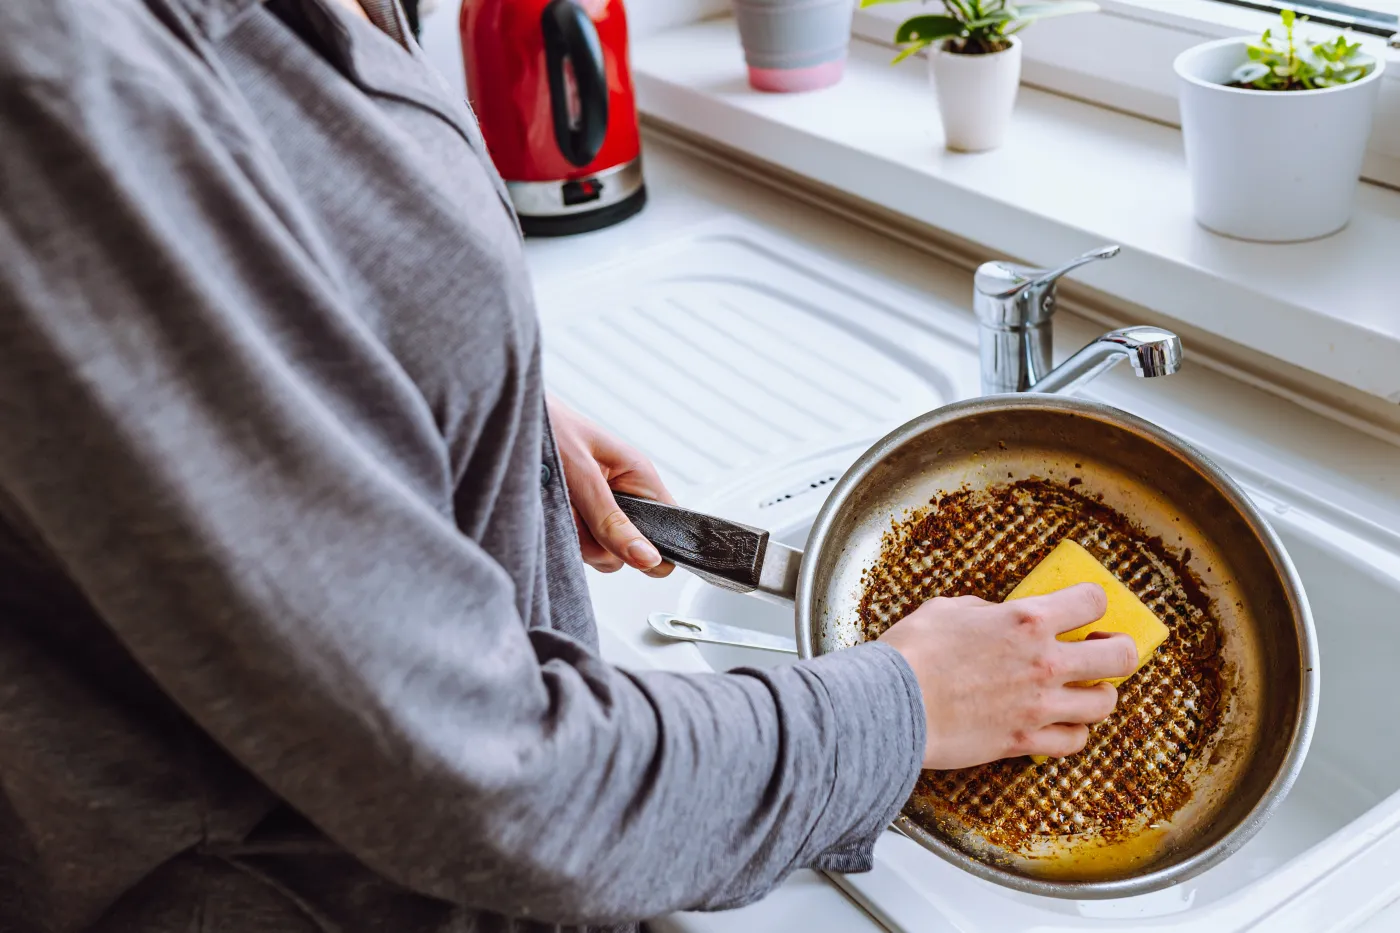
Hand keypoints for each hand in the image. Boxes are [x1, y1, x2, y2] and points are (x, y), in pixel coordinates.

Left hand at [547, 395, 674, 577]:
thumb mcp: (582, 475)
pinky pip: (578, 545)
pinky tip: (548, 511)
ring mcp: (601, 509)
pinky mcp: (578, 517)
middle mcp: (625, 496)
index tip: (625, 548)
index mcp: (639, 476)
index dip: (658, 548)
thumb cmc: (549, 426)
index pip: (672, 525)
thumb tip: (649, 559)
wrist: (509, 417)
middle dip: (600, 544)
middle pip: (631, 548)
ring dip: (575, 538)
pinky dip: (560, 535)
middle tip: (575, 514)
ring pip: (602, 552)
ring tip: (556, 503)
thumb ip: (612, 521)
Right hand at [878, 584, 1137, 768]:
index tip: (1086, 609)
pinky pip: (1073, 742)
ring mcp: (1039, 706)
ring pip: (1103, 704)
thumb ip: (984, 611)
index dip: (1094, 602)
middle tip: (1102, 650)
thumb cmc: (912, 654)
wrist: (891, 704)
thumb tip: (994, 617)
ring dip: (1097, 695)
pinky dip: (1071, 733)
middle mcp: (1044, 662)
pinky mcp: (1024, 741)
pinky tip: (1059, 724)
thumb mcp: (947, 609)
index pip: (1092, 601)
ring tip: (1084, 691)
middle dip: (1117, 649)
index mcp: (1027, 620)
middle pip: (1119, 656)